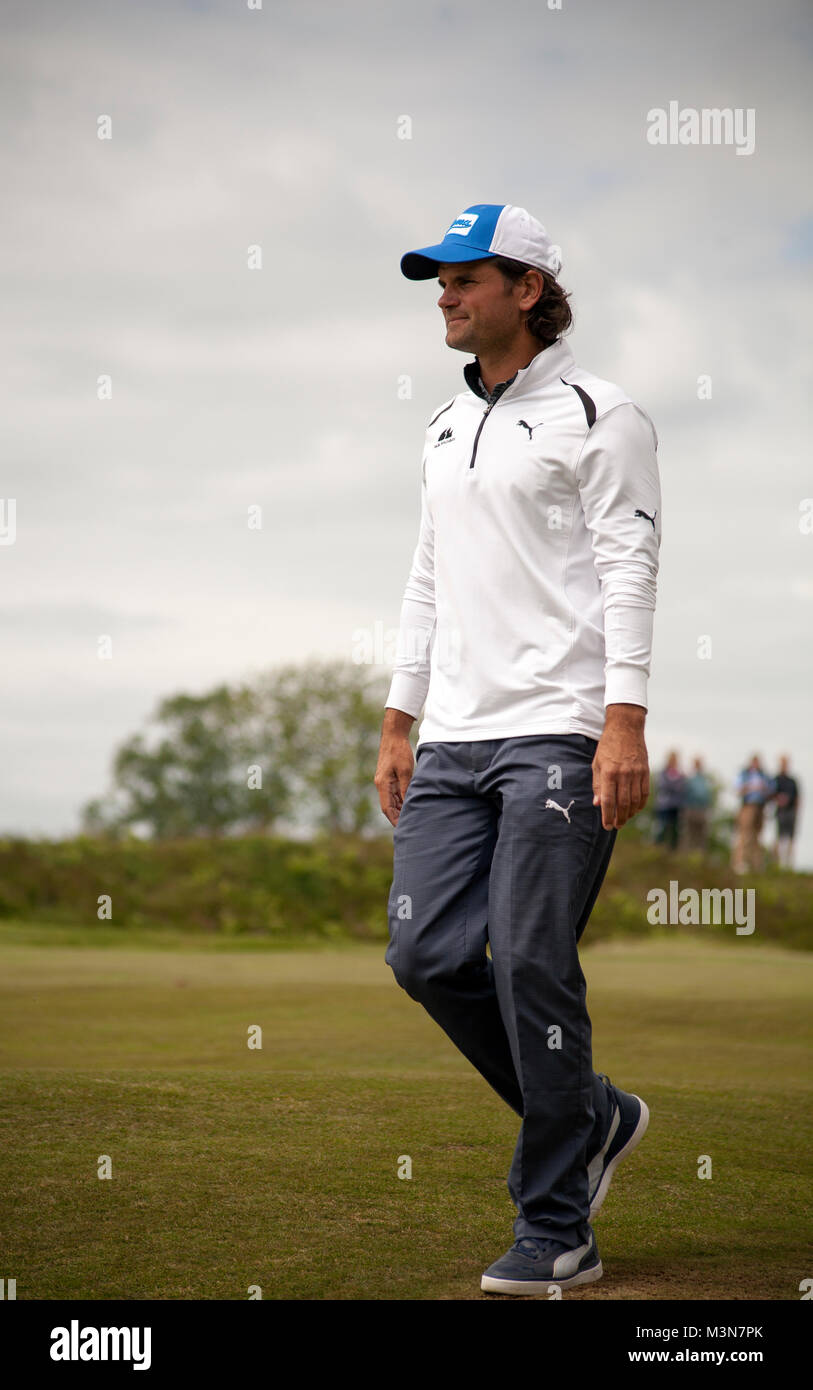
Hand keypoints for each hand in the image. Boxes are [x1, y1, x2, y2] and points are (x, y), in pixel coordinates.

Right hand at [374, 731, 414, 826]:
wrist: (394, 735)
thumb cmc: (399, 751)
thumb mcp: (406, 771)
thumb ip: (406, 788)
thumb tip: (408, 803)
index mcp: (383, 784)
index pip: (387, 808)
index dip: (394, 819)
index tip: (402, 828)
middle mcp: (381, 784)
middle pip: (388, 806)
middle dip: (397, 817)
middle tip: (410, 826)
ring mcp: (384, 781)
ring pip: (391, 800)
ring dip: (399, 809)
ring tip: (411, 818)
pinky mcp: (388, 777)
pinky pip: (393, 792)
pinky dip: (400, 800)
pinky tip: (409, 804)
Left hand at [592, 704, 648, 828]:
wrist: (626, 728)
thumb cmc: (607, 746)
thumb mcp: (597, 763)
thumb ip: (597, 784)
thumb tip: (597, 803)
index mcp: (608, 772)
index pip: (608, 800)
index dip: (607, 816)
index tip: (606, 826)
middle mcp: (623, 774)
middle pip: (623, 804)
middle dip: (619, 818)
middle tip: (616, 826)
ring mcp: (636, 773)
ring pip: (635, 800)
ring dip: (630, 813)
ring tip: (624, 819)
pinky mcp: (645, 771)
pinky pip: (644, 793)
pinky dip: (640, 804)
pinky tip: (635, 809)